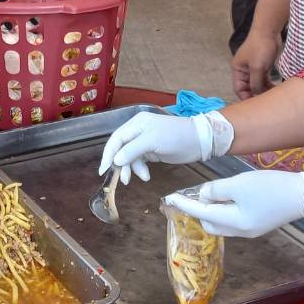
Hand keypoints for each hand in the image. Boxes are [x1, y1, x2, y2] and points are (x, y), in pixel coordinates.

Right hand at [100, 111, 229, 182]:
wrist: (199, 141)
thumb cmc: (176, 137)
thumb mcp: (153, 142)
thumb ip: (132, 150)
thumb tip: (116, 160)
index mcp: (136, 124)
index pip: (116, 139)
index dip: (108, 154)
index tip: (104, 170)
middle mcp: (138, 131)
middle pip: (121, 149)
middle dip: (121, 164)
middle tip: (122, 179)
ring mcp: (145, 141)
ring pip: (130, 157)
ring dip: (133, 168)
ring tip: (141, 178)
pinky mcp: (152, 151)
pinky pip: (139, 161)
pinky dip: (141, 169)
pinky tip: (146, 176)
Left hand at [165, 168, 303, 237]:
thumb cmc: (271, 187)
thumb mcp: (239, 183)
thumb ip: (217, 190)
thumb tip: (204, 196)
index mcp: (234, 223)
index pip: (202, 214)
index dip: (185, 205)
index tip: (170, 198)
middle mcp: (240, 232)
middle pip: (210, 223)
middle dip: (199, 210)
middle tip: (196, 193)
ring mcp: (251, 230)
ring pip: (222, 223)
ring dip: (213, 210)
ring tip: (213, 192)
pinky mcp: (259, 224)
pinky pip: (233, 220)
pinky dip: (225, 210)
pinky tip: (228, 196)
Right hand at [231, 30, 279, 98]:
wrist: (269, 31)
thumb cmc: (260, 47)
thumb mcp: (257, 67)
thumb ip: (256, 83)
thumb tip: (257, 94)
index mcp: (237, 69)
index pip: (239, 89)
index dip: (246, 97)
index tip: (256, 106)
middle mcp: (244, 70)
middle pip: (248, 87)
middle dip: (256, 95)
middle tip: (266, 103)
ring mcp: (253, 68)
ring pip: (257, 84)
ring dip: (264, 90)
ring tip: (273, 97)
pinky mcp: (262, 65)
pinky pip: (264, 79)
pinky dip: (269, 84)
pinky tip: (276, 89)